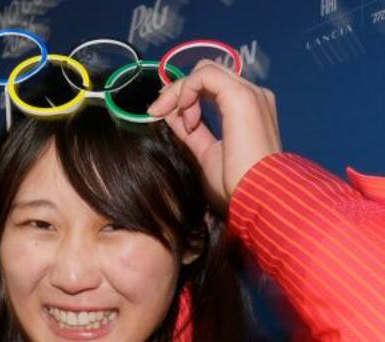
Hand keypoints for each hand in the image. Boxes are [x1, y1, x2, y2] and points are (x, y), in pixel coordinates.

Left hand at [148, 60, 281, 214]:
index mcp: (247, 111)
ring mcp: (249, 93)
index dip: (183, 97)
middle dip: (177, 91)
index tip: (162, 116)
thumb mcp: (206, 155)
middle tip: (156, 112)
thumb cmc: (237, 186)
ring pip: (204, 71)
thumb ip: (191, 133)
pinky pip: (204, 75)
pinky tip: (186, 117)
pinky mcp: (240, 96)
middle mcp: (252, 96)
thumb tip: (170, 114)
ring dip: (180, 91)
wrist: (258, 197)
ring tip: (174, 120)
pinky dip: (187, 90)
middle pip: (206, 75)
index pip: (211, 88)